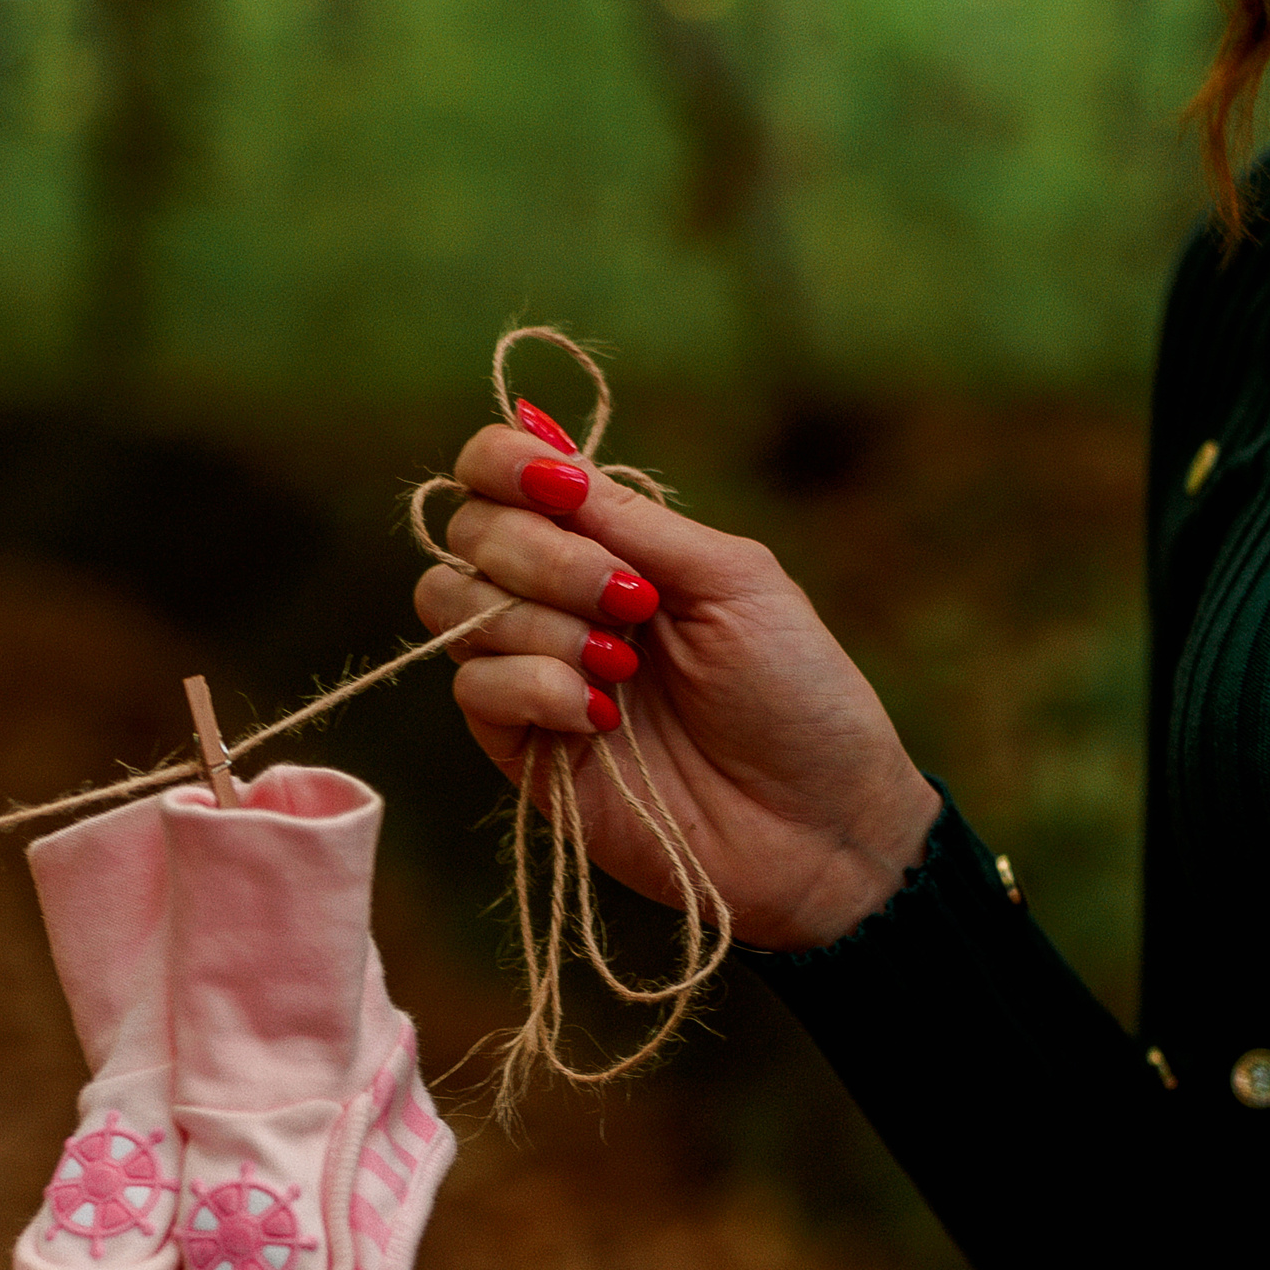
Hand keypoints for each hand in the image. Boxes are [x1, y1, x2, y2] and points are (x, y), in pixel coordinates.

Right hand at [413, 422, 941, 951]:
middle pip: (468, 531)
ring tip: (621, 666)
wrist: (817, 825)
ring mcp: (532, 672)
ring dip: (537, 622)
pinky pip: (475, 688)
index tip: (555, 487)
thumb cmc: (798, 695)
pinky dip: (534, 688)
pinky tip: (602, 720)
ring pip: (452, 604)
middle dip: (540, 555)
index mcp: (609, 544)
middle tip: (631, 602)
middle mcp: (556, 598)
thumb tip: (541, 444)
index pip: (501, 475)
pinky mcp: (521, 748)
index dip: (502, 462)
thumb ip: (631, 520)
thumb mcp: (732, 580)